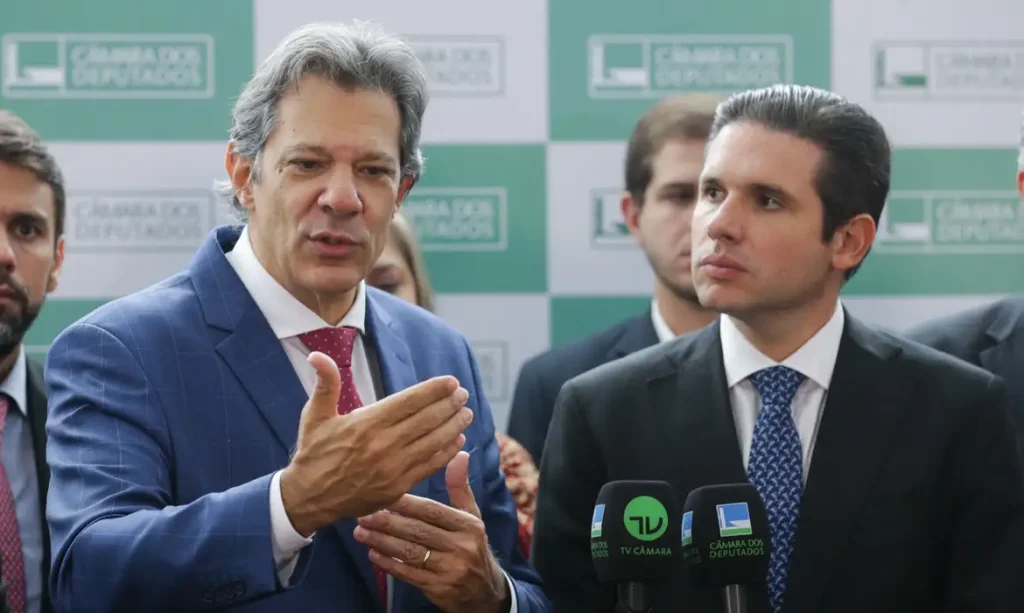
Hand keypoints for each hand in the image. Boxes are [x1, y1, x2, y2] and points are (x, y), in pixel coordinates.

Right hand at [280, 351, 474, 535]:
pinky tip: (458, 441)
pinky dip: (447, 452)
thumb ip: (325, 383)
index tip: (452, 382)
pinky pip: (429, 466)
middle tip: (464, 394)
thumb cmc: (313, 453)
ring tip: (467, 413)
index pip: (409, 401)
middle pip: (427, 419)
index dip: (434, 390)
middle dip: (450, 404)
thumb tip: (317, 355)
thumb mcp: (314, 415)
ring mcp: (392, 468)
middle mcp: (382, 444)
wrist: (308, 498)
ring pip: (433, 442)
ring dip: (454, 426)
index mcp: (365, 423)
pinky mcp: (397, 487)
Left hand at [354, 451, 509, 612]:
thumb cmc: (471, 545)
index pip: (432, 511)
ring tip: (361, 533)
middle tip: (362, 515)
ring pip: (410, 553)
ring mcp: (451, 570)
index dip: (406, 503)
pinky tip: (373, 555)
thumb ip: (460, 487)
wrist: (484, 591)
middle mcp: (462, 547)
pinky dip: (389, 565)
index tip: (381, 494)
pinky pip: (409, 575)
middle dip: (387, 523)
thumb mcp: (472, 516)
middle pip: (418, 531)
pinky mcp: (439, 590)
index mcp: (469, 525)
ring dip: (382, 543)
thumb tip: (459, 454)